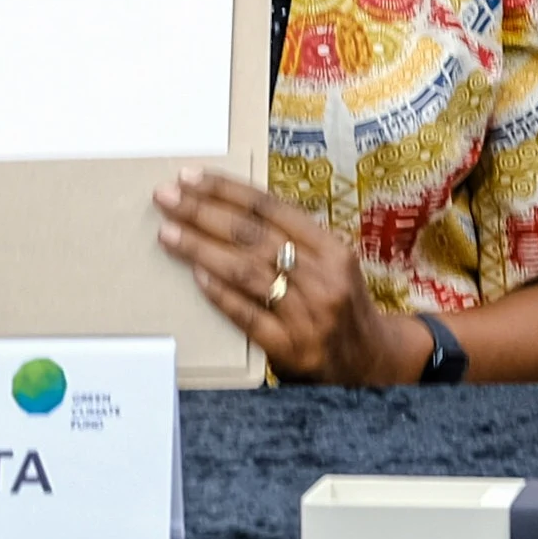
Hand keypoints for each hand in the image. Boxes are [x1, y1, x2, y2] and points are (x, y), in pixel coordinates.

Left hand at [153, 168, 425, 386]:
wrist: (370, 361)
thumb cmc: (340, 304)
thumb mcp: (332, 264)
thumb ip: (294, 242)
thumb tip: (230, 211)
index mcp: (333, 248)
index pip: (272, 208)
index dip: (228, 190)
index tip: (191, 177)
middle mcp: (323, 277)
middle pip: (253, 236)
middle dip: (203, 212)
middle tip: (167, 197)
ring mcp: (308, 313)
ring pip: (246, 272)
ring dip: (201, 249)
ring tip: (168, 232)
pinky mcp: (292, 347)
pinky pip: (248, 316)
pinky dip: (220, 294)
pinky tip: (196, 276)